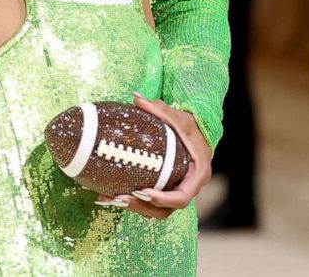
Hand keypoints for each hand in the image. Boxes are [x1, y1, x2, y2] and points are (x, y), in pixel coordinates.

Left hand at [97, 92, 212, 218]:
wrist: (195, 133)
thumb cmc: (189, 125)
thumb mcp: (177, 116)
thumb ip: (159, 109)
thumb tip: (136, 97)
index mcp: (197, 174)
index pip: (182, 197)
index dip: (163, 199)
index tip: (143, 192)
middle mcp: (188, 187)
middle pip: (166, 210)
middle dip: (143, 207)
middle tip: (122, 198)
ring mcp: (177, 191)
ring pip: (157, 211)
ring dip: (135, 208)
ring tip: (112, 199)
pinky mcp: (166, 190)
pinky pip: (150, 204)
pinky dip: (134, 202)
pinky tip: (111, 196)